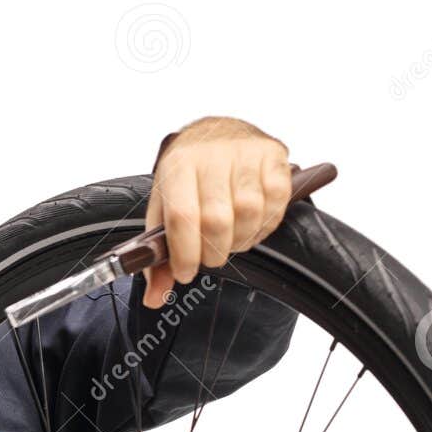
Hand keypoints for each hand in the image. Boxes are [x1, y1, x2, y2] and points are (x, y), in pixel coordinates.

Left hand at [144, 117, 291, 308]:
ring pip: (250, 212)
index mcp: (177, 167)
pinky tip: (252, 226)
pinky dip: (265, 225)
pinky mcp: (273, 156)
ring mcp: (246, 154)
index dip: (186, 254)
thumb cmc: (187, 178)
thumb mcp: (163, 209)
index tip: (186, 273)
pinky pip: (277, 201)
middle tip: (210, 257)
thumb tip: (155, 298)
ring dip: (241, 240)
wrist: (214, 134)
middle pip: (218, 220)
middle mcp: (211, 156)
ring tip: (230, 240)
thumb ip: (158, 256)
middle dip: (214, 252)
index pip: (183, 217)